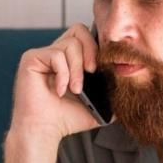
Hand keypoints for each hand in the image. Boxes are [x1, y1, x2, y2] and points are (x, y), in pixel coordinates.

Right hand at [8, 23, 100, 142]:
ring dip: (77, 69)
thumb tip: (131, 85)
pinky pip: (55, 55)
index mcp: (70, 59)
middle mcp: (56, 53)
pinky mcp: (31, 59)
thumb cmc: (66, 119)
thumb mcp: (98, 105)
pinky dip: (63, 74)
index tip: (102, 68)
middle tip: (92, 72)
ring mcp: (43, 55)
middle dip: (90, 51)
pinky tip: (59, 90)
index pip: (87, 36)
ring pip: (70, 44)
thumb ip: (112, 93)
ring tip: (74, 90)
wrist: (44, 131)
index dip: (97, 47)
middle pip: (79, 30)